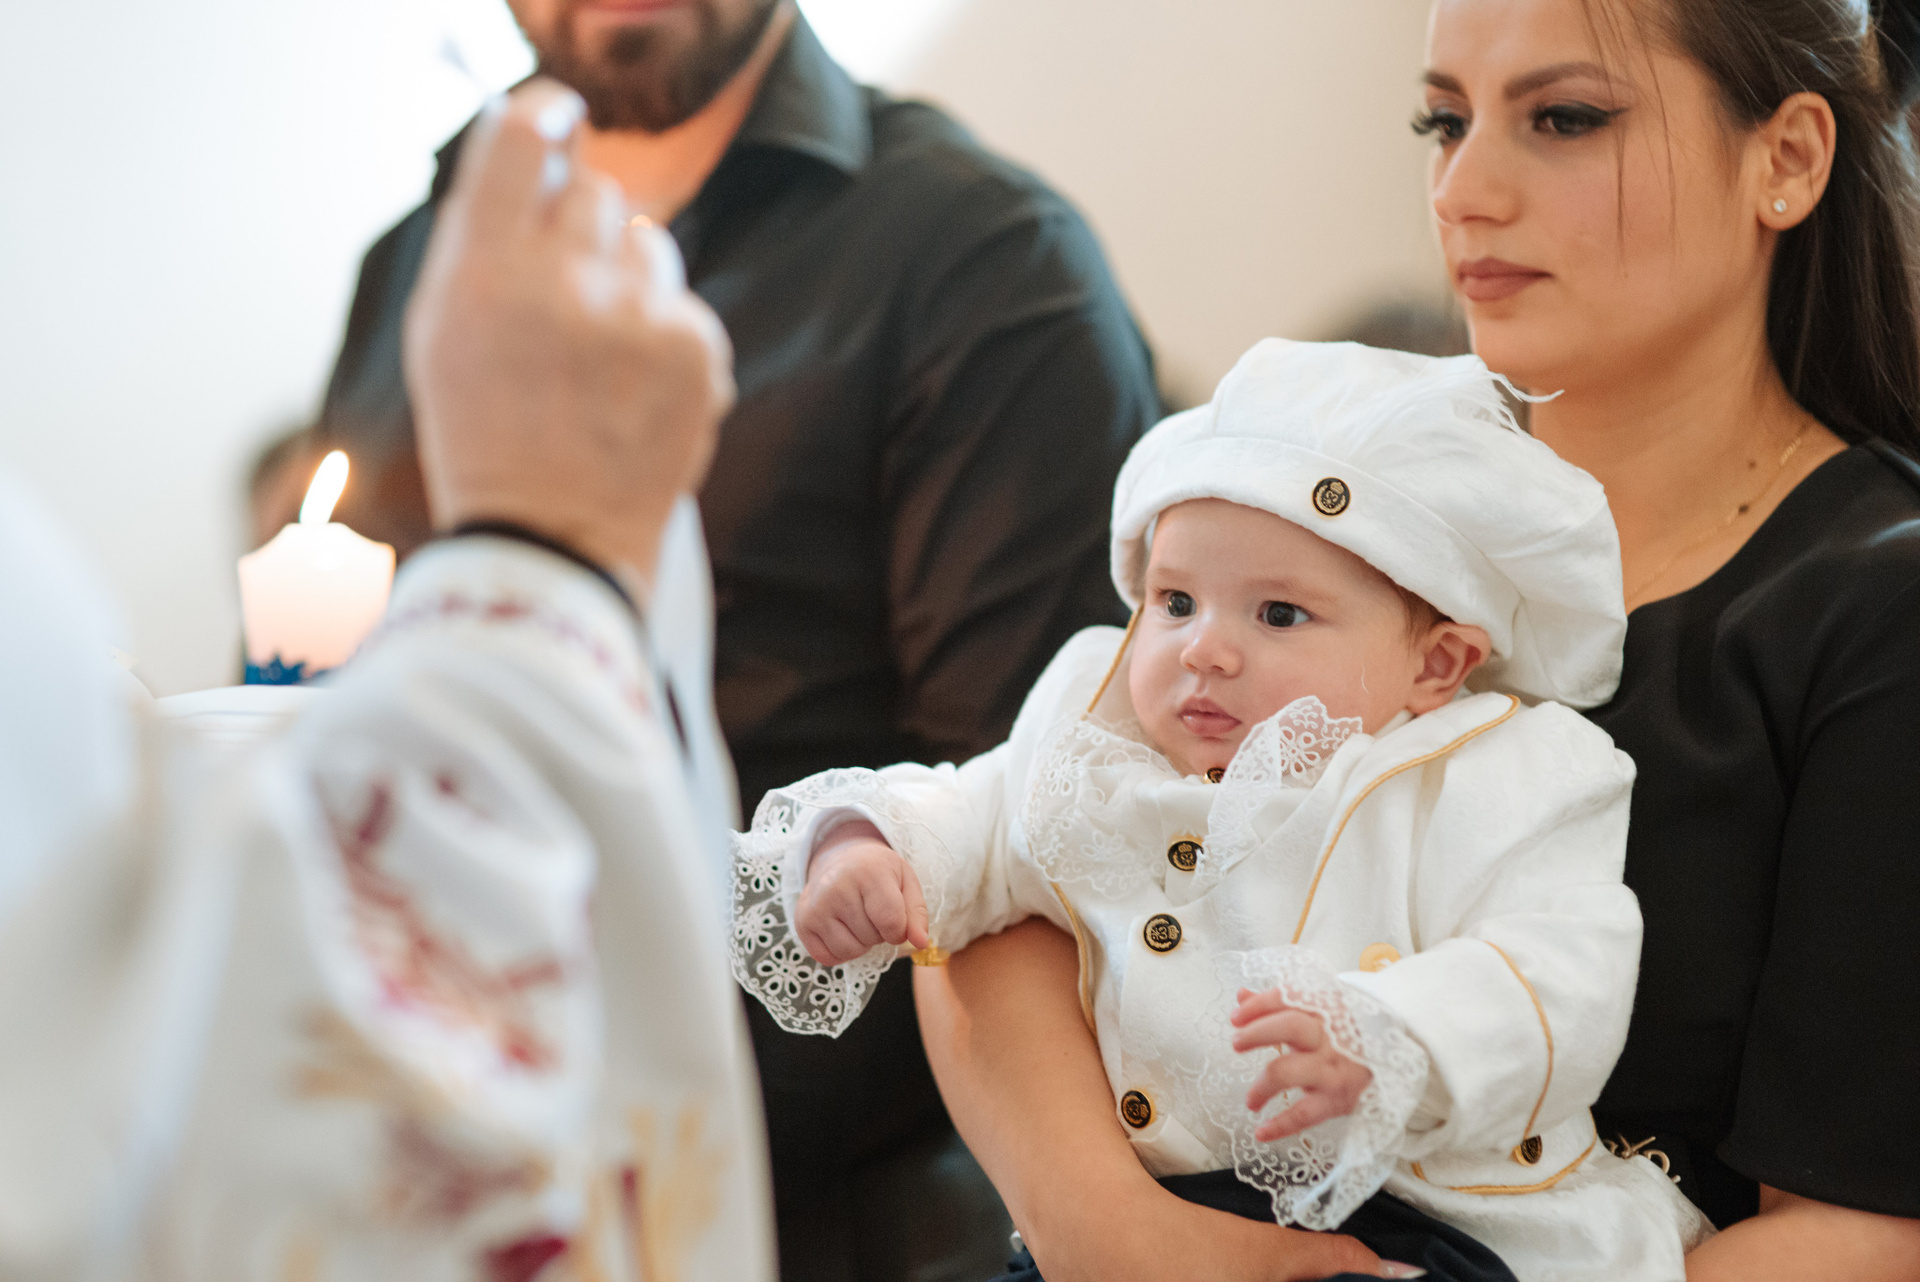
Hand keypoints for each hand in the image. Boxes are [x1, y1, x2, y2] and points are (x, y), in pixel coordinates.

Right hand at [404, 78, 734, 592]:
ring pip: (651, 246)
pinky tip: (634, 392)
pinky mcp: (695, 351)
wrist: (554, 540)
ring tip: (600, 361)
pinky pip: (686, 305)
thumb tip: (540, 144)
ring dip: (629, 285)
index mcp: (484, 276)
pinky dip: (665, 339)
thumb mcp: (443, 329)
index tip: (559, 119)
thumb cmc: (489, 433)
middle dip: (584, 234)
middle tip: (566, 301)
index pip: (522, 142)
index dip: (544, 119)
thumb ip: (482, 231)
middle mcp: (563, 286)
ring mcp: (638, 319)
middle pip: (597, 193)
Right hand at [794, 820, 930, 964]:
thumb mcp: (905, 882)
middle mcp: (836, 886)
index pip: (891, 922)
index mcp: (868, 871)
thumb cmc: (878, 873)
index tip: (896, 919)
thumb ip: (917, 914)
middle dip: (879, 932)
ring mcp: (815, 906)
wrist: (840, 859)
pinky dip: (840, 951)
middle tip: (872, 910)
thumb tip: (921, 943)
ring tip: (857, 919)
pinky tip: (841, 927)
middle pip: (871, 937)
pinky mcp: (802, 922)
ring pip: (850, 951)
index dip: (899, 930)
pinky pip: (828, 958)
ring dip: (861, 943)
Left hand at [1231, 987, 1373, 1140]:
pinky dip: (1281, 1125)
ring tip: (1250, 1100)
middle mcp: (1329, 1036)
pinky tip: (1262, 1132)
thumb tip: (1241, 997)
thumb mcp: (1319, 1010)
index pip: (1286, 999)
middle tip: (1237, 1043)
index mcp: (1323, 1008)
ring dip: (1263, 1086)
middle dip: (1257, 1033)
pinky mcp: (1339, 1098)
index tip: (1235, 1017)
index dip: (1258, 1006)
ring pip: (1289, 1071)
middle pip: (1289, 1027)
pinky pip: (1305, 1113)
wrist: (1397, 1057)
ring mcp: (1333, 1068)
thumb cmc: (1347, 1030)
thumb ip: (1279, 1003)